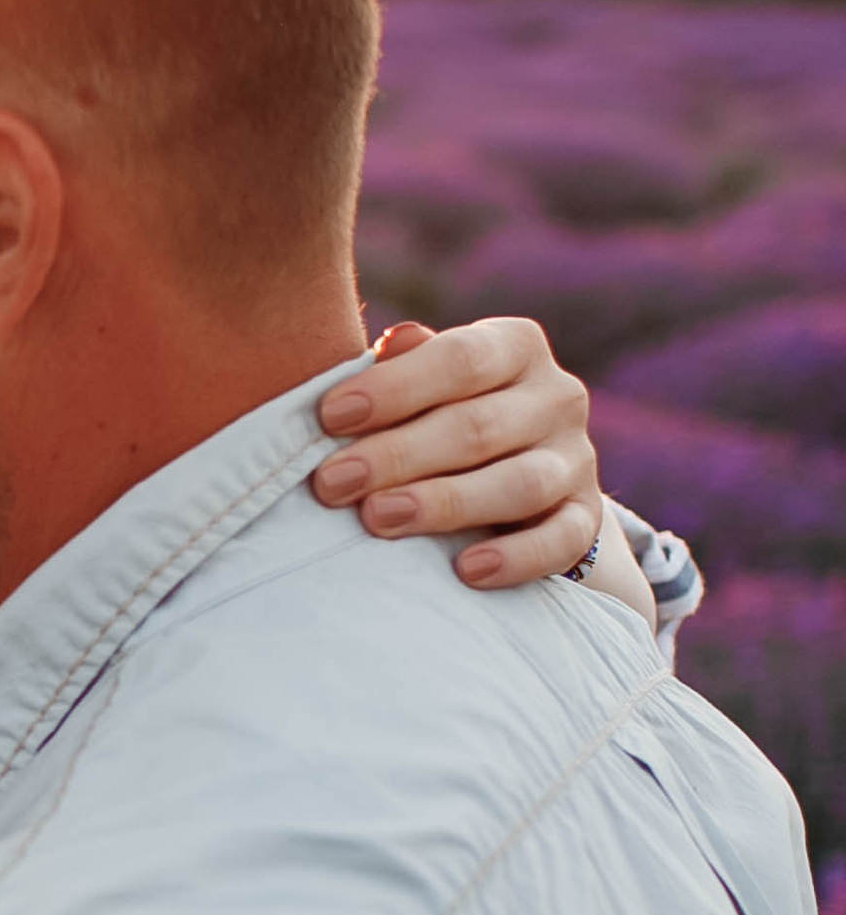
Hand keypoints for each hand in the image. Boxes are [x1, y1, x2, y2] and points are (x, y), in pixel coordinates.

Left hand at [313, 316, 600, 589]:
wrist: (517, 483)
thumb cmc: (441, 416)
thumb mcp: (426, 382)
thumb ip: (405, 365)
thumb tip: (392, 343)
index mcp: (515, 347)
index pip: (460, 359)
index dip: (393, 388)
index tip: (329, 417)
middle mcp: (556, 396)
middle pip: (478, 427)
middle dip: (397, 456)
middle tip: (331, 483)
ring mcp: (576, 460)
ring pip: (520, 484)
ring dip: (444, 503)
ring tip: (378, 519)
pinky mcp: (586, 518)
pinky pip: (562, 541)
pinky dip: (516, 558)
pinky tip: (466, 570)